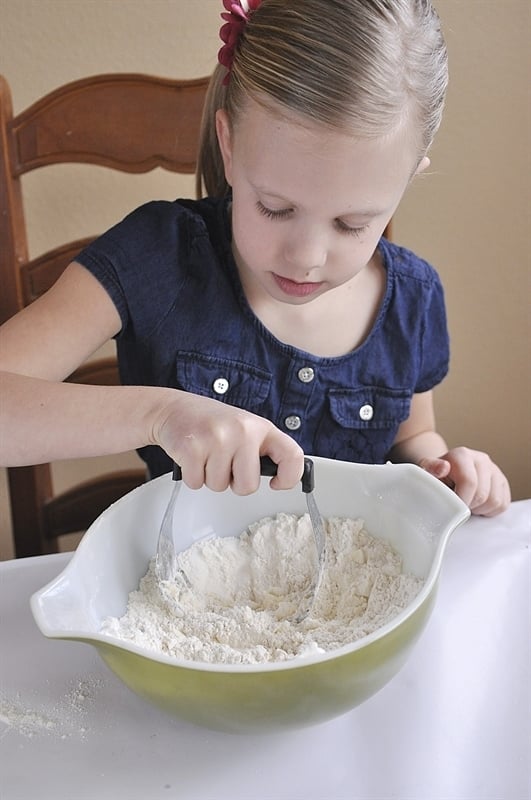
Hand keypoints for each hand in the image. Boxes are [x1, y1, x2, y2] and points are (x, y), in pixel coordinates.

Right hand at [152, 391, 303, 494]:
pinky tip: (193, 457)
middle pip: (248, 486)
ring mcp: (217, 438)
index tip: (277, 484)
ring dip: (210, 477)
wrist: (174, 408)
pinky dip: (192, 476)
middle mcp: (242, 431)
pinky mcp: (192, 448)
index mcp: (261, 427)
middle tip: (225, 464)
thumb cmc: (212, 422)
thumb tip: (280, 477)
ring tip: (206, 455)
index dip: (290, 477)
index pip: (292, 455)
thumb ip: (262, 450)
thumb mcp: (245, 428)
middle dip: (234, 483)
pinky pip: (197, 483)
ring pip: (219, 486)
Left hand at [419, 447, 510, 515]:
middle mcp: (481, 459)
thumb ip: (431, 468)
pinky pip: (502, 504)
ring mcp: (494, 470)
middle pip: (482, 495)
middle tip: (457, 505)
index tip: (452, 506)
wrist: (445, 473)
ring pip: (494, 501)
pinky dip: (489, 510)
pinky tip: (476, 504)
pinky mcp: (503, 482)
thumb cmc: (436, 475)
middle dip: (468, 506)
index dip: (461, 499)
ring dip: (479, 509)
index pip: (469, 482)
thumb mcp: (427, 470)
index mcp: (462, 455)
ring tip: (467, 503)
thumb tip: (443, 468)